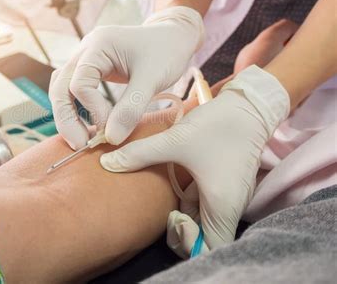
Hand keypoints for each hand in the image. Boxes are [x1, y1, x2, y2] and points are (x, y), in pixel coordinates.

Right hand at [49, 7, 203, 149]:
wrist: (175, 35)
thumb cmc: (167, 51)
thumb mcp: (153, 78)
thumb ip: (131, 108)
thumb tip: (111, 139)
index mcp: (98, 45)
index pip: (80, 84)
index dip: (93, 111)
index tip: (110, 130)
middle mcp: (85, 50)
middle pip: (60, 87)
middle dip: (67, 118)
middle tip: (79, 146)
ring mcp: (85, 59)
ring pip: (61, 89)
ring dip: (67, 115)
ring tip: (80, 140)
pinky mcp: (92, 69)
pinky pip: (73, 91)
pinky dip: (77, 109)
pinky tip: (88, 126)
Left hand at [100, 65, 289, 248]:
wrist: (248, 106)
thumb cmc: (217, 126)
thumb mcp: (174, 141)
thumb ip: (139, 154)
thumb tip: (107, 162)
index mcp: (222, 206)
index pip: (211, 249)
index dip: (190, 244)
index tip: (174, 218)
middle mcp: (228, 207)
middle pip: (206, 240)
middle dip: (182, 234)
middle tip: (169, 214)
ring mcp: (227, 198)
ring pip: (204, 222)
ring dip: (185, 217)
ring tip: (169, 201)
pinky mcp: (223, 186)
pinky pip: (204, 205)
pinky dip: (190, 203)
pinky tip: (179, 186)